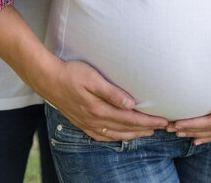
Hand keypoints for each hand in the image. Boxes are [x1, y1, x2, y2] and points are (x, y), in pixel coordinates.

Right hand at [0, 6, 167, 141]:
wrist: (47, 78)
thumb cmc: (71, 72)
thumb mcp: (92, 77)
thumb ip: (111, 92)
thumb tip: (130, 104)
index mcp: (99, 109)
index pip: (130, 118)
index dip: (148, 121)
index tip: (163, 121)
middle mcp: (94, 120)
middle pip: (125, 128)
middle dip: (145, 129)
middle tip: (162, 128)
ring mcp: (87, 123)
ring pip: (114, 134)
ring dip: (132, 134)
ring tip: (146, 133)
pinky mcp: (81, 121)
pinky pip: (101, 136)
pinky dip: (114, 137)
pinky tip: (119, 136)